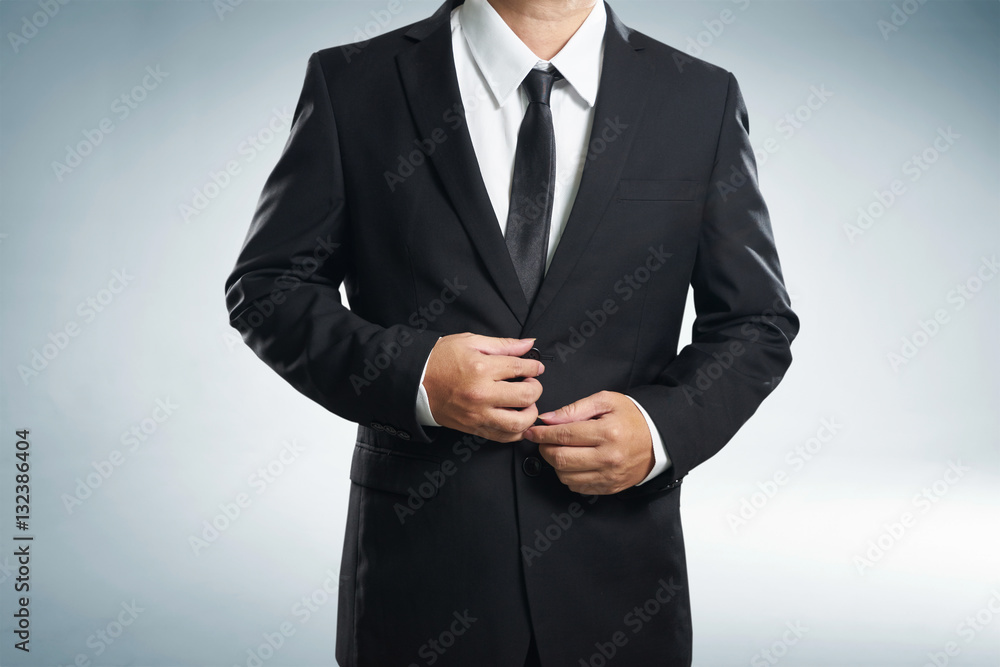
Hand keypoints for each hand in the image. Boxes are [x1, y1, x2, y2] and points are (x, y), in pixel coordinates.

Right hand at [423, 333, 544, 441]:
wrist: (415, 381)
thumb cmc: (440, 359)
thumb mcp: (471, 342)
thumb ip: (503, 345)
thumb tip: (529, 344)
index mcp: (482, 368)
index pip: (521, 368)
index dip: (534, 367)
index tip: (535, 367)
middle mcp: (482, 393)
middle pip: (526, 396)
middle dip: (536, 388)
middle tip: (530, 383)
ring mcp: (478, 414)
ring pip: (518, 423)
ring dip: (530, 414)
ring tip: (526, 404)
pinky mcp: (474, 427)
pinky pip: (503, 437)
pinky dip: (516, 431)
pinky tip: (516, 419)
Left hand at [525, 391, 653, 494]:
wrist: (658, 440)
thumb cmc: (632, 418)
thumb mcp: (606, 401)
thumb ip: (575, 408)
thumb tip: (549, 419)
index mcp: (607, 432)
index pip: (564, 435)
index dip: (542, 433)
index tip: (532, 431)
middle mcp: (608, 457)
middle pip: (561, 459)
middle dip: (545, 449)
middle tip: (544, 441)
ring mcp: (608, 475)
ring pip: (566, 476)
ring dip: (556, 464)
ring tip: (561, 450)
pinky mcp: (609, 487)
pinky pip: (577, 487)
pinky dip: (569, 476)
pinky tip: (574, 463)